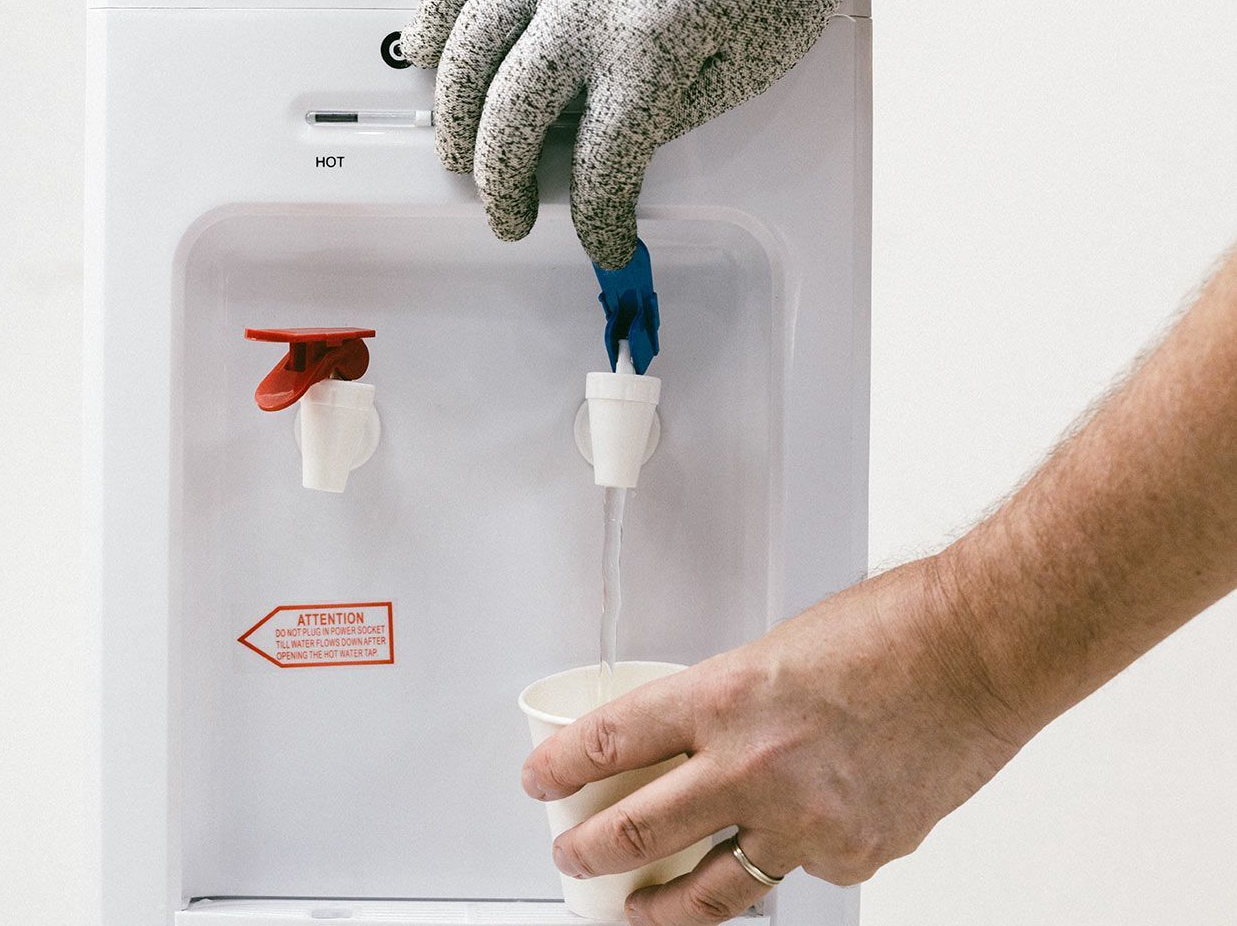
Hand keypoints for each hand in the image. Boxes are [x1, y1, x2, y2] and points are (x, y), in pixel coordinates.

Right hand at [402, 0, 884, 268]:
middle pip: (513, 121)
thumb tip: (619, 152)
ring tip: (463, 158)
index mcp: (649, 50)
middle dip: (503, 187)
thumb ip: (677, 114)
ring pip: (470, 53)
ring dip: (458, 120)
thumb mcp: (751, 63)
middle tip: (509, 215)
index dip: (599, 220)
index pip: (602, 167)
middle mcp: (586, 4)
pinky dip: (436, 16)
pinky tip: (430, 54)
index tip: (603, 239)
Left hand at [520, 557, 1025, 924]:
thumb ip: (730, 704)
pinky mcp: (852, 856)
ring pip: (710, 889)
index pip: (610, 742)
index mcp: (722, 697)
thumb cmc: (893, 629)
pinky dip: (784, 864)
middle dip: (589, 852)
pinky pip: (797, 874)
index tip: (541, 781)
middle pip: (638, 831)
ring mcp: (803, 821)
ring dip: (661, 907)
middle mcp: (751, 764)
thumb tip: (699, 740)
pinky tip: (783, 851)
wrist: (983, 651)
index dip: (561, 767)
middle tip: (572, 856)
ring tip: (636, 912)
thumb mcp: (776, 650)